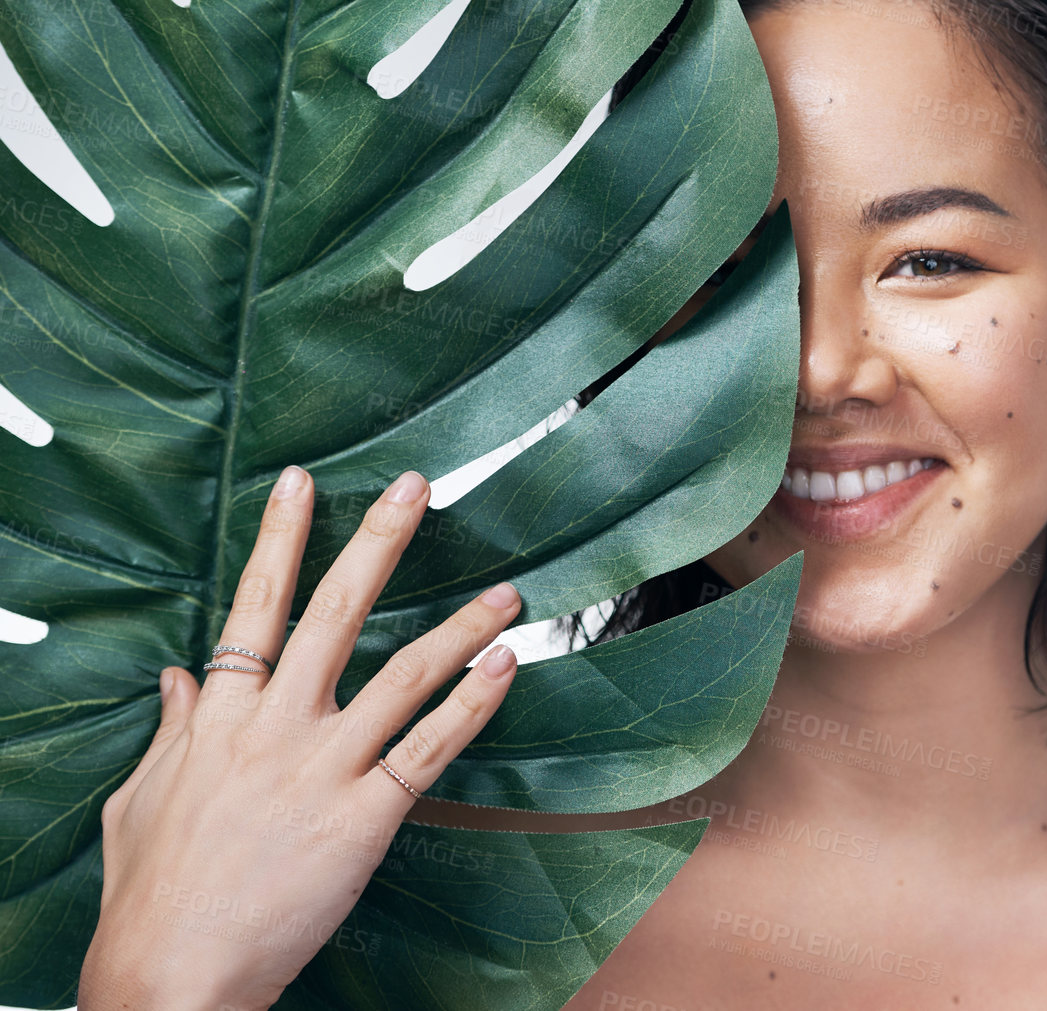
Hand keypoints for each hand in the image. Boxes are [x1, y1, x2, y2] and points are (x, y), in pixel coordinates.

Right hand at [79, 467, 521, 1010]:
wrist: (172, 975)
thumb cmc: (152, 892)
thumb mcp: (142, 798)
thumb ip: (171, 731)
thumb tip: (180, 678)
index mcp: (217, 716)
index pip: (254, 608)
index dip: (280, 540)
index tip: (302, 482)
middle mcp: (274, 727)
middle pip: (334, 614)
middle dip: (377, 542)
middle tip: (415, 486)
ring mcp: (322, 769)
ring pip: (403, 674)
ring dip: (459, 625)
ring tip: (507, 590)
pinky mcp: (363, 817)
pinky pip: (429, 748)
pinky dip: (472, 704)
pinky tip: (506, 665)